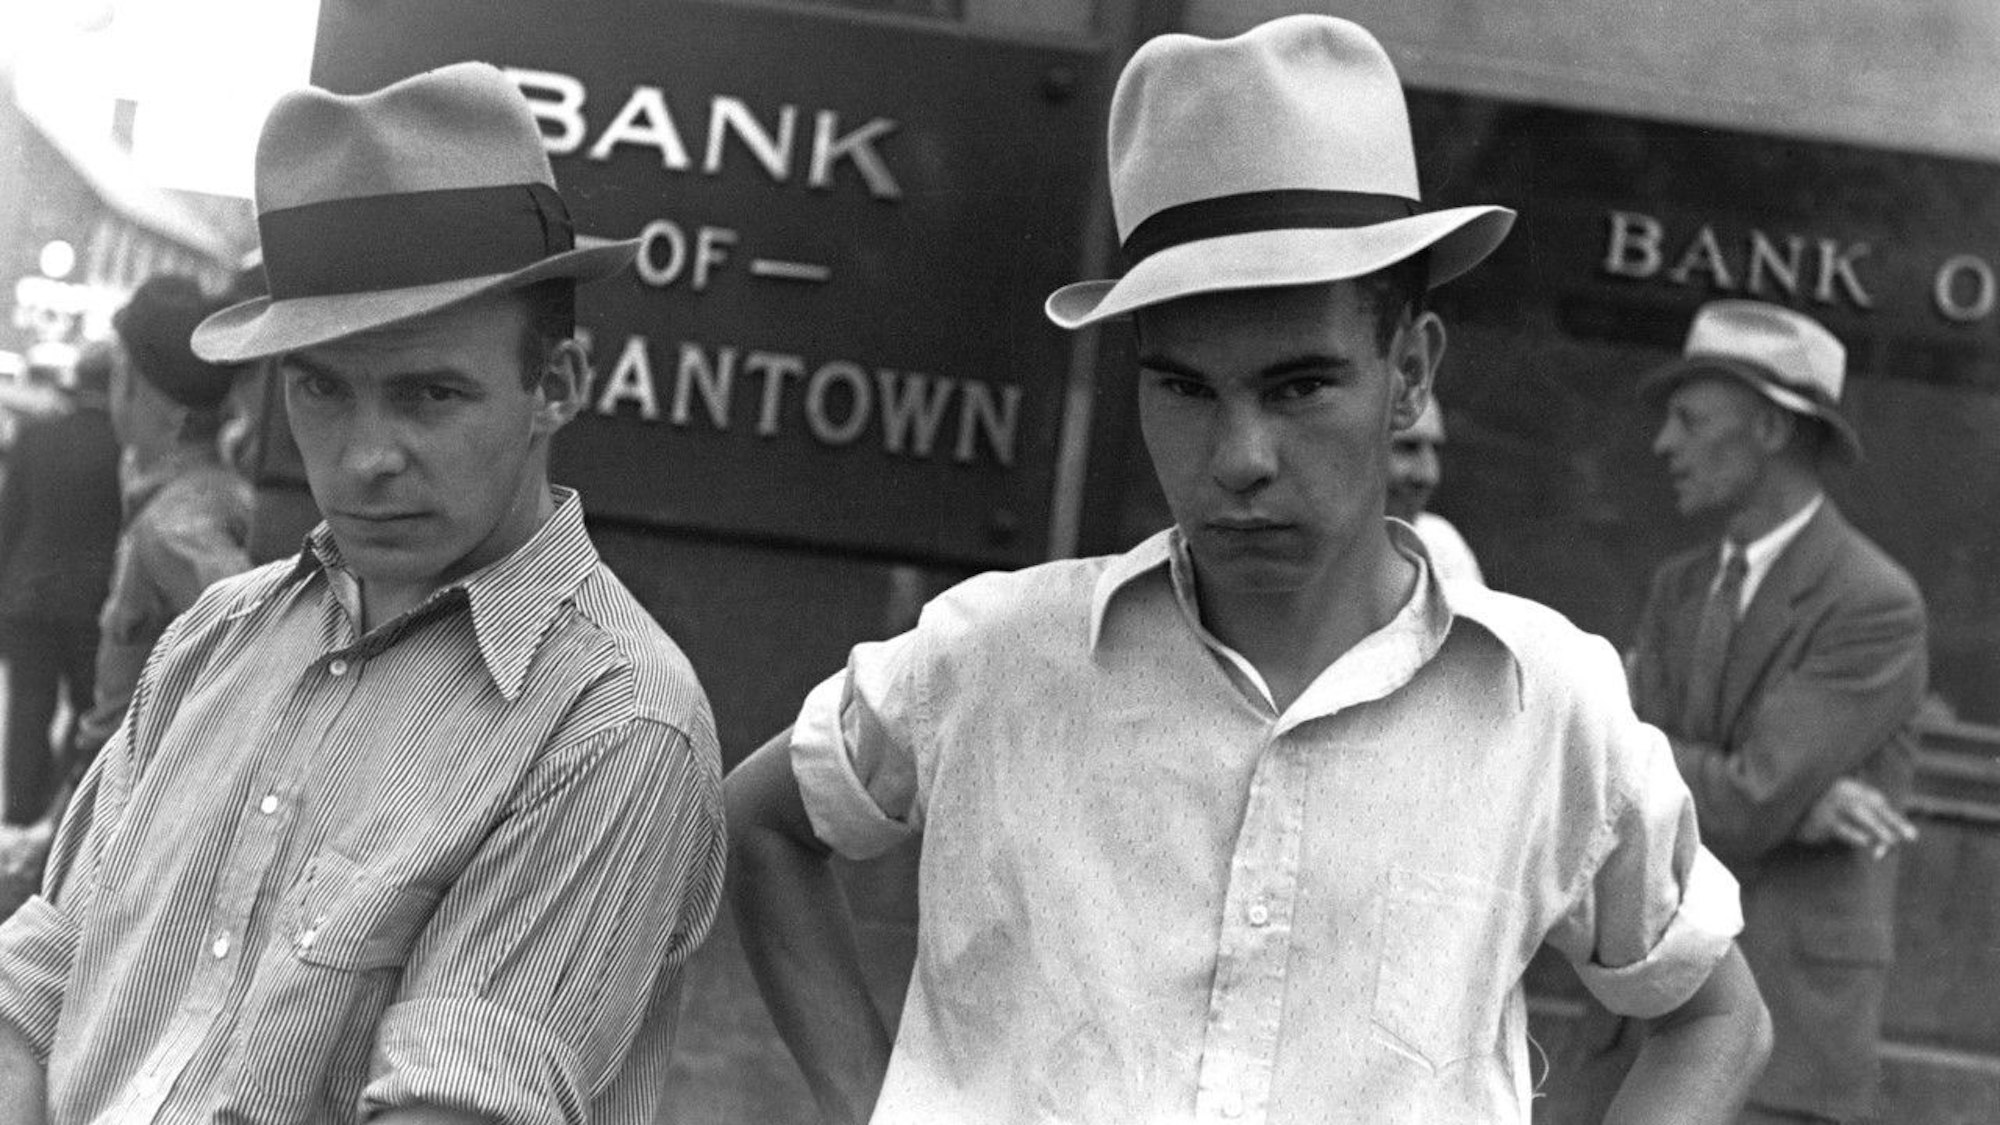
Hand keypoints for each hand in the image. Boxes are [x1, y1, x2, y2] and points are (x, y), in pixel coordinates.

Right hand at [1795, 777, 1917, 856]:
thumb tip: (1890, 844)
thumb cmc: (1818, 813)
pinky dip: (1854, 834)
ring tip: (1891, 842)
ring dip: (1877, 828)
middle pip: (1873, 807)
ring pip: (1859, 814)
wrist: (1786, 812)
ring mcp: (1830, 804)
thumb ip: (1864, 823)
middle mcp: (1842, 792)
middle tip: (1910, 838)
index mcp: (1851, 788)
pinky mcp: (1819, 819)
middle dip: (1892, 822)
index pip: (1879, 804)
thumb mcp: (1842, 813)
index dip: (1896, 819)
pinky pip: (1840, 827)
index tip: (1911, 836)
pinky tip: (1866, 842)